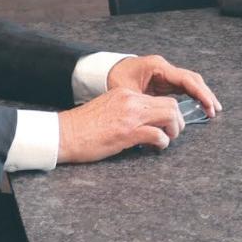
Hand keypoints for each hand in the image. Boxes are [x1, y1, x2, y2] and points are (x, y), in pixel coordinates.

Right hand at [57, 88, 182, 162]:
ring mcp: (130, 115)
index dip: (169, 112)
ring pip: (169, 115)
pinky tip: (155, 148)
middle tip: (173, 133)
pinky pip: (157, 134)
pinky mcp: (127, 132)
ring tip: (167, 140)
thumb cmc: (82, 127)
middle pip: (170, 104)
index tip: (168, 123)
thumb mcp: (107, 108)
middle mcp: (131, 100)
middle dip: (178, 120)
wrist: (63, 134)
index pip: (159, 97)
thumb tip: (144, 123)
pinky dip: (162, 142)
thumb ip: (126, 110)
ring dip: (173, 130)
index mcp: (125, 93)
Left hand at [107, 54, 220, 117]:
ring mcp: (165, 74)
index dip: (200, 92)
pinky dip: (192, 96)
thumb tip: (158, 124)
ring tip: (211, 110)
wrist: (104, 71)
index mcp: (157, 67)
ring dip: (201, 95)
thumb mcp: (126, 93)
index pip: (185, 79)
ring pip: (190, 83)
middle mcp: (164, 68)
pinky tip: (199, 106)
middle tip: (215, 110)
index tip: (209, 105)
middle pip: (192, 79)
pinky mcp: (163, 81)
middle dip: (205, 94)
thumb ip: (143, 105)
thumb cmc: (113, 80)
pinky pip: (182, 87)